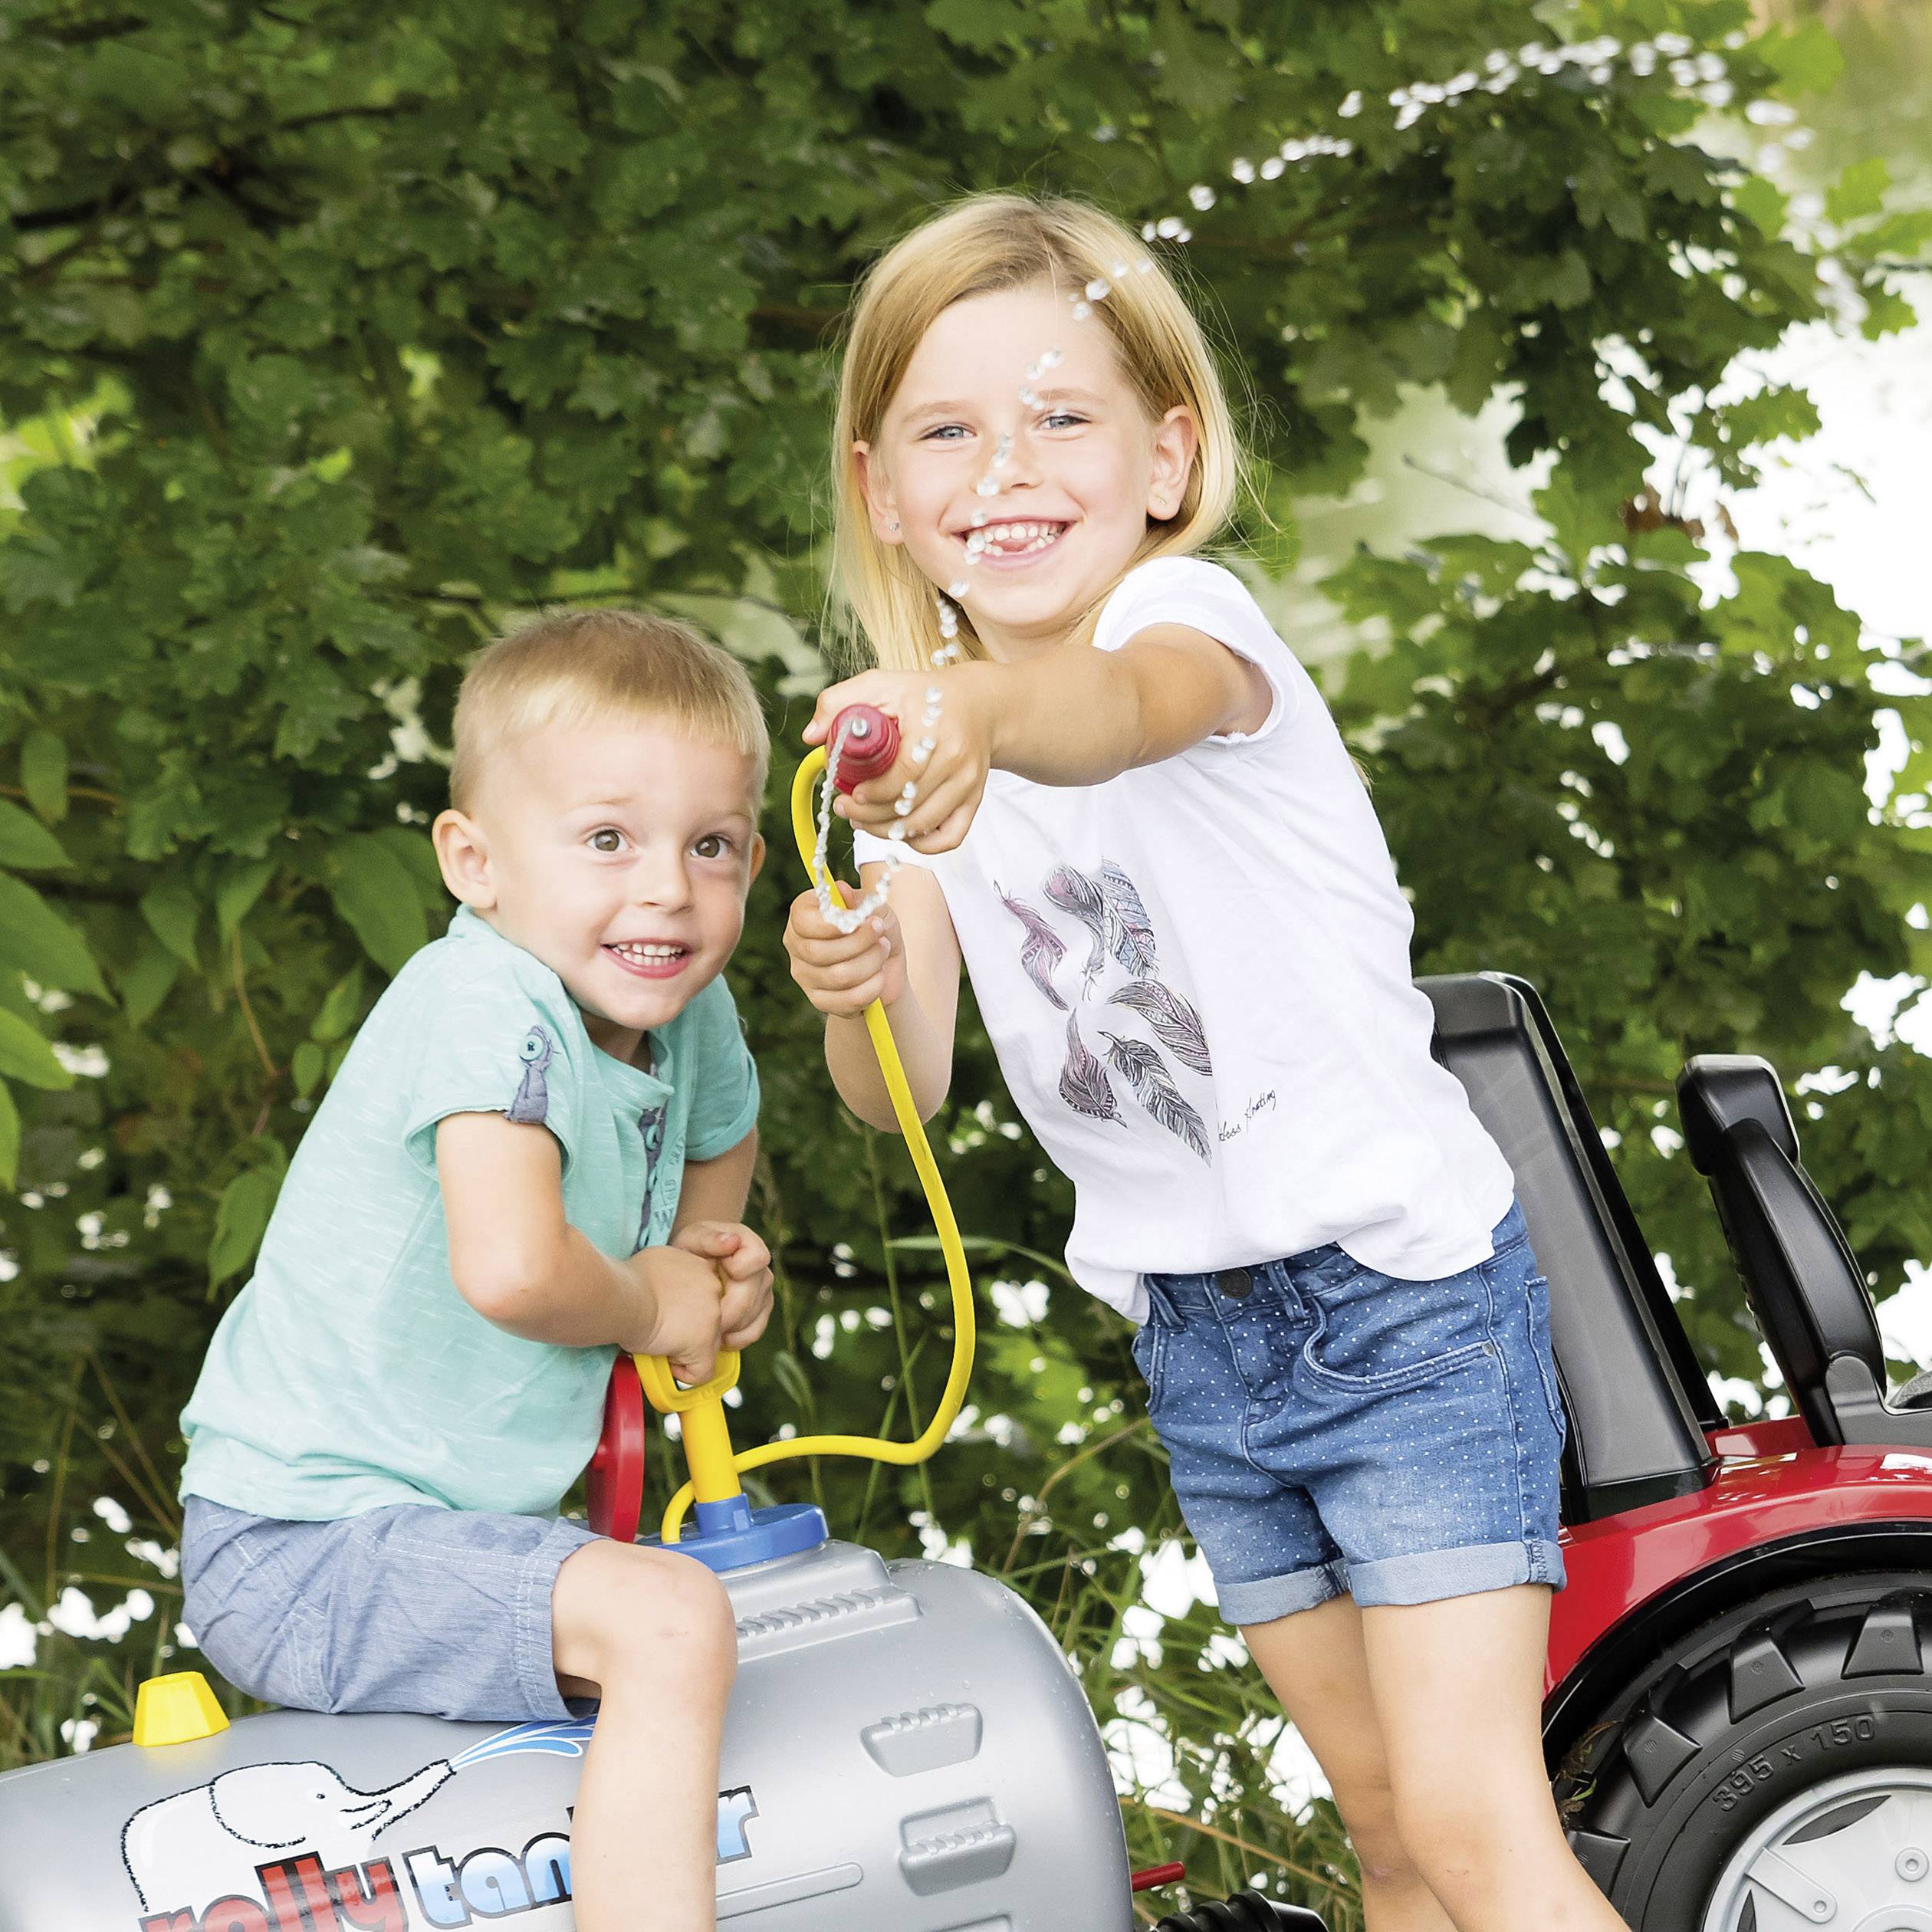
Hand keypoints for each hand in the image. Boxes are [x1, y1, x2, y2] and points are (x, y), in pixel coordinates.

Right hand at [625, 1245, 732, 1384]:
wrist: (621, 1298)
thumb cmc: (626, 1281)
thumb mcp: (656, 1264)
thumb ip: (672, 1277)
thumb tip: (665, 1290)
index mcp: (701, 1268)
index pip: (706, 1295)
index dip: (689, 1310)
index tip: (673, 1316)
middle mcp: (712, 1289)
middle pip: (711, 1319)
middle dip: (689, 1329)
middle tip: (664, 1330)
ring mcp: (713, 1317)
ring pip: (710, 1345)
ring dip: (685, 1349)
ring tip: (660, 1344)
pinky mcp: (704, 1344)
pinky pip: (702, 1371)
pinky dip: (683, 1373)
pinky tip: (664, 1362)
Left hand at [670, 1220, 774, 1350]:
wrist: (695, 1263)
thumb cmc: (693, 1248)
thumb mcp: (693, 1238)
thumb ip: (709, 1238)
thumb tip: (732, 1241)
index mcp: (751, 1246)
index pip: (757, 1259)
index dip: (736, 1269)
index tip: (712, 1272)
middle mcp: (763, 1271)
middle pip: (748, 1300)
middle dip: (720, 1313)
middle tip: (694, 1319)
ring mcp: (764, 1294)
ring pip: (750, 1321)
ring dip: (724, 1328)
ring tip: (700, 1327)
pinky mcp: (760, 1313)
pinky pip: (752, 1333)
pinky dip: (733, 1339)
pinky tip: (714, 1336)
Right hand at [784, 883, 905, 1016]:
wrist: (889, 964)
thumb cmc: (877, 929)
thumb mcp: (875, 908)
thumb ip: (858, 900)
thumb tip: (840, 890)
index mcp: (802, 915)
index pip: (804, 922)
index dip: (834, 925)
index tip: (864, 920)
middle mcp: (797, 945)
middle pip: (819, 952)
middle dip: (860, 943)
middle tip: (881, 933)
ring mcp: (805, 976)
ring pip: (838, 976)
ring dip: (871, 962)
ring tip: (883, 951)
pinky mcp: (820, 1001)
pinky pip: (847, 1000)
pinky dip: (872, 987)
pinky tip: (879, 976)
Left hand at [805, 665, 996, 854]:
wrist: (977, 704)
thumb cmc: (923, 695)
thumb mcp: (880, 684)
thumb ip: (839, 702)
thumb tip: (811, 736)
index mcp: (934, 730)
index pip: (904, 774)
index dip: (873, 793)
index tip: (850, 794)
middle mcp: (957, 760)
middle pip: (910, 806)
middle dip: (870, 816)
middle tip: (845, 809)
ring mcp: (968, 783)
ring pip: (924, 825)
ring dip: (887, 831)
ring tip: (863, 820)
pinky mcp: (974, 800)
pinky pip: (950, 837)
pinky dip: (922, 844)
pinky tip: (899, 830)